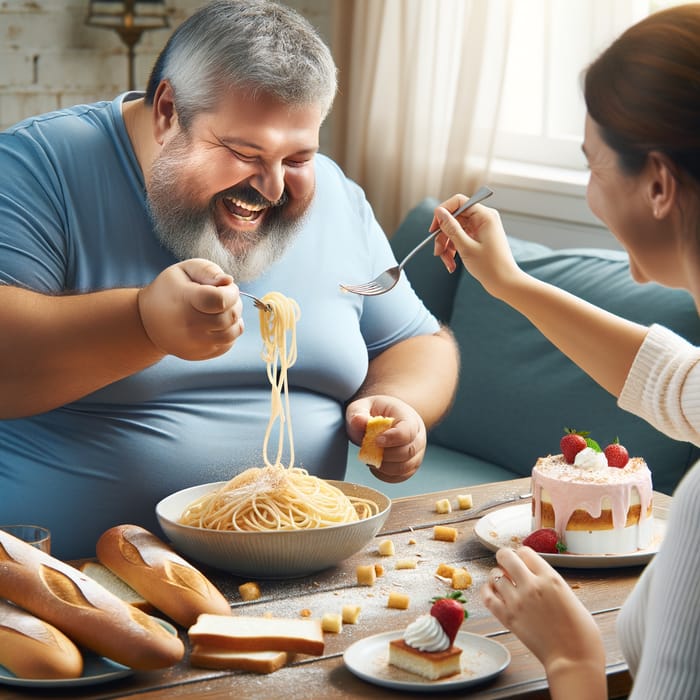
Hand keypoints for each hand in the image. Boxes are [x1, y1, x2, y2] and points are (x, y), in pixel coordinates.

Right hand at [137, 258, 244, 359]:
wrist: (147, 322)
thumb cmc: (169, 291)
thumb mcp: (184, 270)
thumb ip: (208, 270)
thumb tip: (228, 281)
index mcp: (186, 301)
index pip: (221, 300)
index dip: (231, 292)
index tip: (225, 287)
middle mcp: (191, 326)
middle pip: (230, 317)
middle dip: (235, 303)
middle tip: (223, 297)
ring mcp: (196, 344)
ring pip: (233, 333)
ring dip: (234, 319)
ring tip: (222, 310)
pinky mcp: (201, 354)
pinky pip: (228, 344)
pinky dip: (228, 332)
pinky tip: (217, 323)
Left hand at [346, 395, 426, 481]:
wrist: (385, 418)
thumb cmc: (374, 412)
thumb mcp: (362, 406)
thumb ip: (358, 413)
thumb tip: (359, 421)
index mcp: (409, 418)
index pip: (407, 431)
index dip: (392, 438)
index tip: (376, 441)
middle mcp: (418, 436)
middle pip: (408, 452)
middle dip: (385, 455)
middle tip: (369, 449)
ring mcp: (417, 453)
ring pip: (405, 467)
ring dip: (384, 466)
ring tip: (371, 456)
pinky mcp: (411, 466)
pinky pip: (400, 477)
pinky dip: (385, 475)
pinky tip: (375, 465)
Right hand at [431, 194, 522, 298]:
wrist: (505, 283)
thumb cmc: (490, 266)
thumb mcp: (466, 247)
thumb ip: (451, 228)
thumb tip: (439, 212)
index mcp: (484, 216)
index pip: (458, 202)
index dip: (443, 212)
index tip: (433, 229)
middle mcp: (483, 218)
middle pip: (454, 218)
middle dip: (443, 236)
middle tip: (437, 252)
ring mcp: (480, 228)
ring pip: (454, 230)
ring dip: (447, 246)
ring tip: (447, 263)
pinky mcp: (478, 238)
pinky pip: (460, 238)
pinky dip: (453, 250)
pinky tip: (452, 264)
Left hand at [481, 547, 605, 694]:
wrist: (573, 661)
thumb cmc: (581, 634)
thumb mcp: (572, 598)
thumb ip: (553, 584)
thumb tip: (540, 580)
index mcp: (551, 579)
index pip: (525, 552)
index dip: (523, 555)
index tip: (523, 561)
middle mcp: (532, 585)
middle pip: (506, 556)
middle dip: (505, 558)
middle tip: (507, 564)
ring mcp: (517, 601)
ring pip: (495, 575)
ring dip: (497, 576)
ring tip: (503, 582)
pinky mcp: (508, 617)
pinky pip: (487, 597)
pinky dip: (486, 591)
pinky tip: (491, 591)